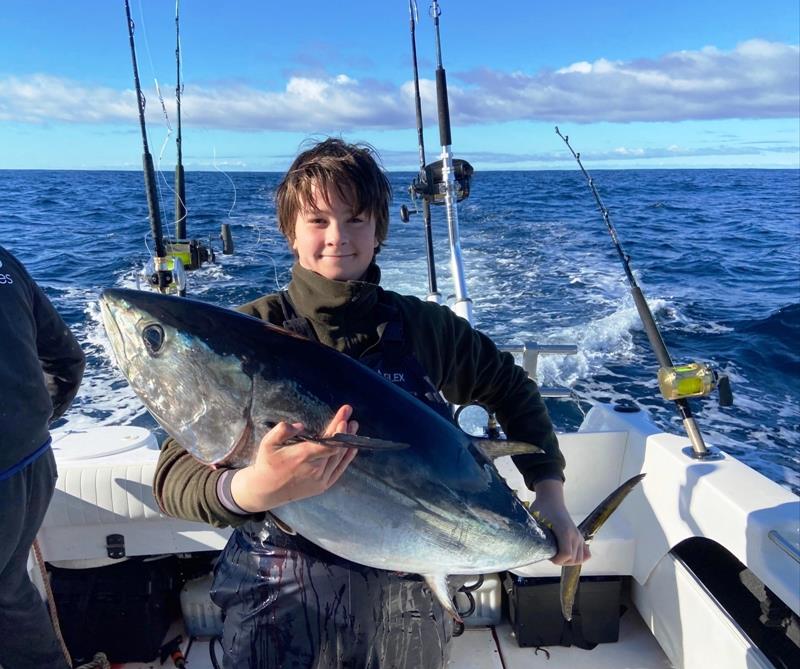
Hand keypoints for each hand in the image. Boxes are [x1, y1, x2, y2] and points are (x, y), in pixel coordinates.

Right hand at [230, 404, 358, 512]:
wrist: (265, 491)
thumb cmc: (267, 464)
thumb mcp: (267, 443)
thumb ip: (282, 431)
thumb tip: (301, 425)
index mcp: (301, 458)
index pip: (326, 444)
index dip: (337, 433)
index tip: (343, 419)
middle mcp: (314, 470)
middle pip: (335, 448)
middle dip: (343, 429)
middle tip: (348, 413)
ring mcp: (320, 480)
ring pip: (339, 458)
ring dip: (348, 440)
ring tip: (353, 425)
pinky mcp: (323, 486)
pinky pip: (339, 470)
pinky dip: (347, 458)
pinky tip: (353, 446)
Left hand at [531, 479, 590, 565]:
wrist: (552, 500)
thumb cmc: (542, 509)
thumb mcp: (535, 521)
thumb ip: (533, 535)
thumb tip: (529, 549)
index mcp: (564, 531)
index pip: (566, 555)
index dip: (556, 560)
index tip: (548, 555)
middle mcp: (574, 534)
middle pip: (573, 559)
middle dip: (560, 561)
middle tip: (550, 553)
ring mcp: (579, 536)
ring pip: (579, 559)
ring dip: (568, 561)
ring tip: (557, 554)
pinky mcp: (580, 537)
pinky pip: (586, 554)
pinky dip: (579, 557)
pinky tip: (568, 554)